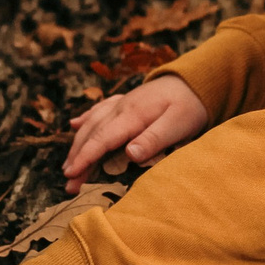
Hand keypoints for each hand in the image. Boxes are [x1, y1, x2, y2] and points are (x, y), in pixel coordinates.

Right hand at [63, 74, 209, 192]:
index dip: (85, 158)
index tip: (72, 175)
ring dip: (78, 145)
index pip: (102, 139)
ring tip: (68, 166)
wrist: (196, 80)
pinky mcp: (126, 102)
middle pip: (92, 134)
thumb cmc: (189, 106)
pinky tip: (75, 125)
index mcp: (133, 115)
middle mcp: (121, 107)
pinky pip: (99, 110)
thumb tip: (129, 154)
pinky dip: (85, 119)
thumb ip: (154, 139)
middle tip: (69, 184)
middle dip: (77, 158)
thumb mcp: (178, 124)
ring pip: (91, 123)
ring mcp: (122, 103)